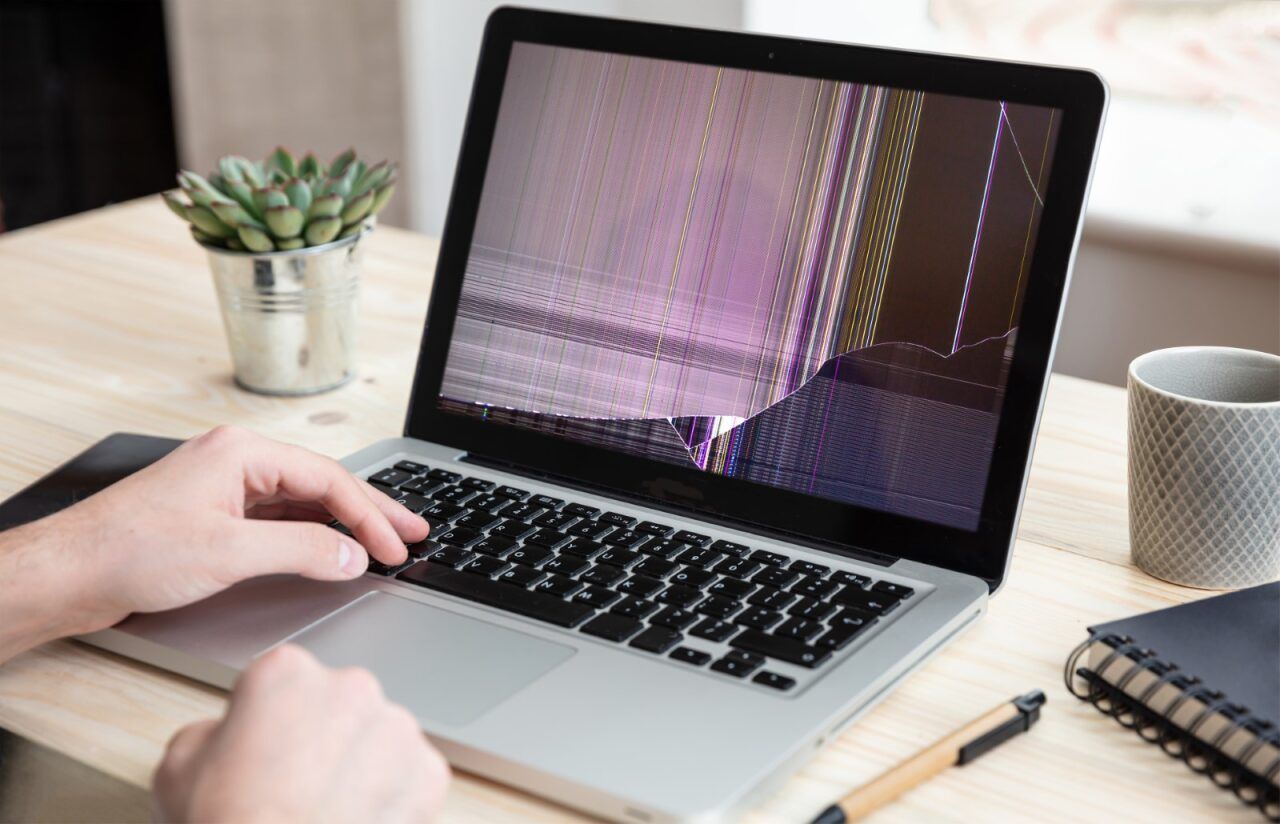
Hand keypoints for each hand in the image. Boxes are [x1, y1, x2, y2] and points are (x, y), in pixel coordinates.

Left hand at [0, 426, 427, 658]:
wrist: (68, 572)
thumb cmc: (129, 551)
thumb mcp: (229, 553)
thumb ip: (301, 552)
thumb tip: (351, 555)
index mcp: (243, 453)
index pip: (327, 480)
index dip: (369, 516)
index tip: (395, 548)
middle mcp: (236, 462)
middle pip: (321, 484)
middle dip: (370, 510)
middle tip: (413, 531)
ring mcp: (225, 488)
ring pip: (301, 502)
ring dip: (342, 524)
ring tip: (383, 541)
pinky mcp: (214, 516)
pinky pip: (277, 519)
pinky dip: (310, 535)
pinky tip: (330, 550)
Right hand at [153, 644, 449, 822]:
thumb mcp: (179, 766)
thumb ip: (215, 729)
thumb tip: (232, 734)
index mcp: (286, 672)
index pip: (286, 681)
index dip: (272, 720)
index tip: (267, 748)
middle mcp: (350, 686)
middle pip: (340, 706)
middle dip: (325, 739)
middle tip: (298, 786)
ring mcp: (396, 728)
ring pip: (380, 740)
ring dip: (362, 767)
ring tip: (328, 808)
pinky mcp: (428, 772)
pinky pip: (412, 778)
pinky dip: (393, 799)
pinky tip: (359, 820)